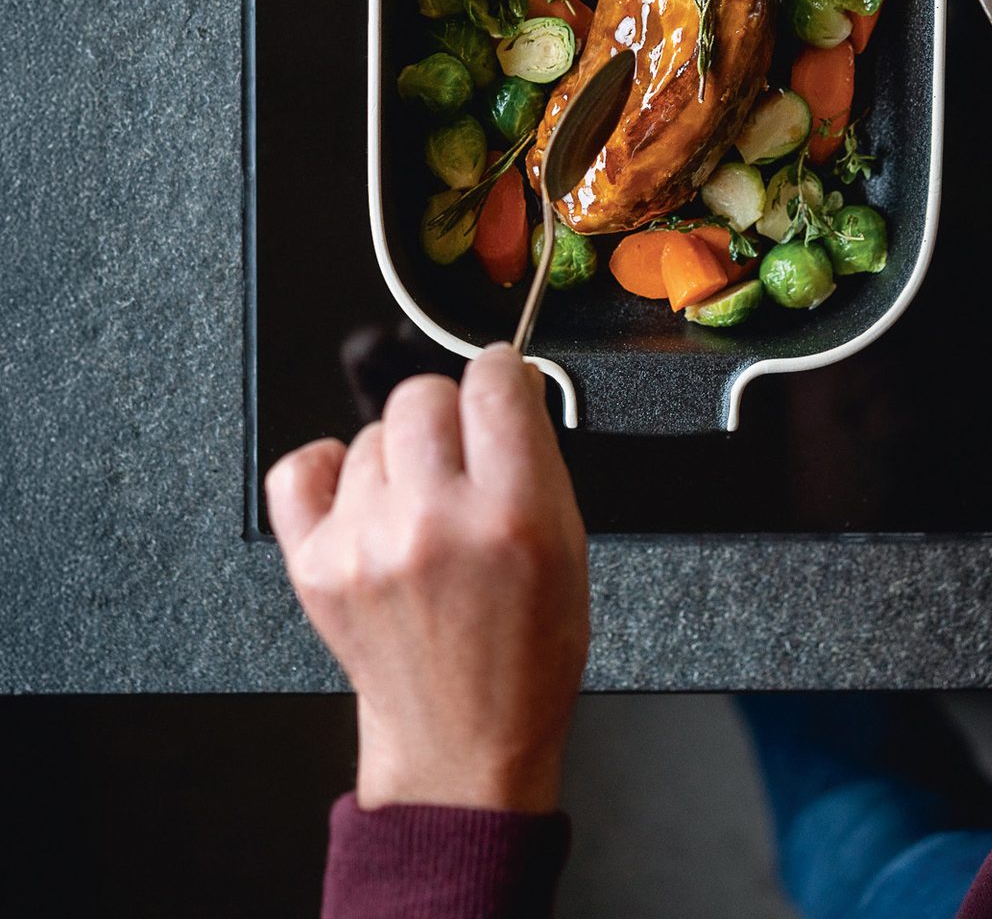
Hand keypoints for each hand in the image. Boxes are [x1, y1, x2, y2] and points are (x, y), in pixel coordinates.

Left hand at [266, 344, 588, 813]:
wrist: (463, 740)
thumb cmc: (522, 651)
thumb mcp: (568, 543)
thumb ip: (538, 453)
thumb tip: (512, 379)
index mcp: (512, 516)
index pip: (493, 380)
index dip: (502, 374)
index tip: (501, 385)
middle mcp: (434, 524)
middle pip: (422, 393)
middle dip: (448, 413)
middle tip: (460, 458)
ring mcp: (366, 545)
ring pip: (371, 432)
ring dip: (397, 458)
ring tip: (420, 511)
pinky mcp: (314, 567)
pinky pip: (301, 468)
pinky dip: (327, 472)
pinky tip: (358, 499)